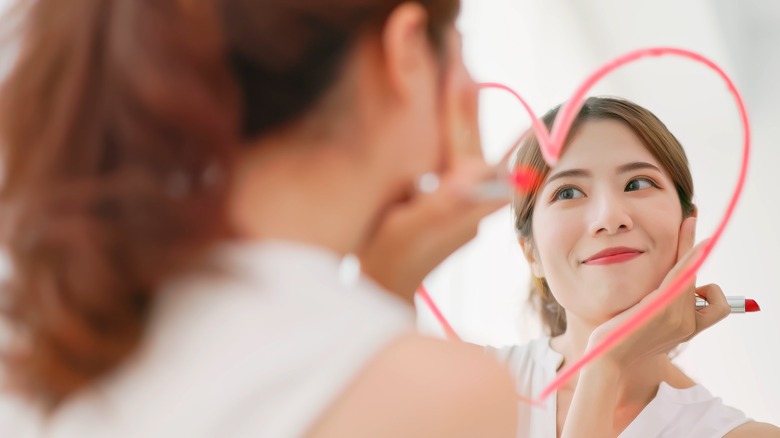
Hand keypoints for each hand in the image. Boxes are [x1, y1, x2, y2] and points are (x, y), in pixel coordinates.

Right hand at [358, 33, 506, 300]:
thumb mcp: (411, 231)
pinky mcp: (451, 201)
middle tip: (457, 48)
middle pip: (471, 133)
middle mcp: (471, 196)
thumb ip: (447, 202)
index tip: (457, 60)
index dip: (461, 98)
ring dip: (457, 105)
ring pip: (463, 141)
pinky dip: (445, 127)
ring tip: (452, 67)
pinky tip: (435, 111)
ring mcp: (462, 198)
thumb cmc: (388, 262)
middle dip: (464, 91)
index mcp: (464, 198)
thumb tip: (480, 172)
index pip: (466, 137)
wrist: (383, 291)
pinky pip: (452, 154)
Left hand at [589, 216, 730, 367]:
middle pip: (697, 277)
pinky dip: (688, 257)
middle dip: (695, 248)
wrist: (606, 360)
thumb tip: (660, 290)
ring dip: (690, 244)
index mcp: (686, 328)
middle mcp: (688, 325)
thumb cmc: (619, 342)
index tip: (695, 256)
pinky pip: (680, 277)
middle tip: (690, 219)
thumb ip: (658, 308)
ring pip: (690, 273)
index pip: (710, 299)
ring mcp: (677, 318)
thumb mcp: (646, 325)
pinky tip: (692, 242)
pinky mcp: (662, 309)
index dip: (705, 278)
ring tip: (689, 219)